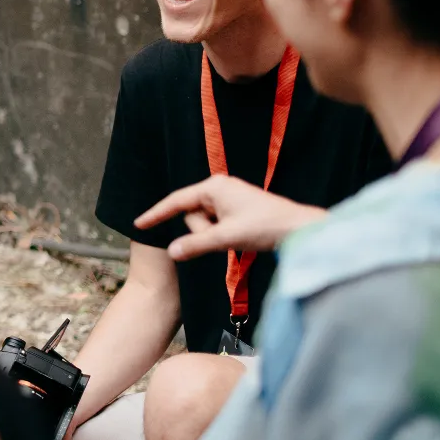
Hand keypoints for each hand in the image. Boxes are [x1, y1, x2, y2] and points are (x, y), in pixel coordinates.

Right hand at [135, 175, 326, 260]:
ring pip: (205, 223)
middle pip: (192, 215)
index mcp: (214, 187)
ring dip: (215, 235)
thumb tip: (172, 252)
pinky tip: (240, 237)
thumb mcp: (227, 237)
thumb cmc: (266, 227)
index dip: (156, 214)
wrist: (300, 228)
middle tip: (227, 237)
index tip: (139, 224)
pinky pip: (216, 225)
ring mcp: (228, 199)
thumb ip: (197, 244)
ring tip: (238, 237)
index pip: (176, 201)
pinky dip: (222, 234)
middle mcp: (219, 188)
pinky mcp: (236, 209)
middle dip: (204, 232)